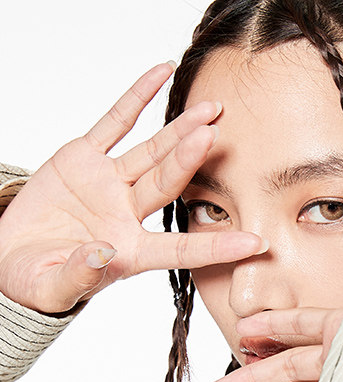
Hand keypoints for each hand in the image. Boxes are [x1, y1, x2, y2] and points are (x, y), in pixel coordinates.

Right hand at [0, 63, 263, 313]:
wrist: (10, 257)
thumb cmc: (38, 279)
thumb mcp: (53, 286)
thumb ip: (80, 275)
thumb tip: (103, 254)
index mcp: (131, 253)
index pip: (183, 249)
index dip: (218, 246)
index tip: (257, 244)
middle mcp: (129, 215)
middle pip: (167, 185)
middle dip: (189, 161)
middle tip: (215, 138)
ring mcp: (110, 184)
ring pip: (151, 152)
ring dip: (179, 131)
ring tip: (212, 110)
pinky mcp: (85, 159)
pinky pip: (114, 123)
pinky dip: (136, 98)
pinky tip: (161, 73)